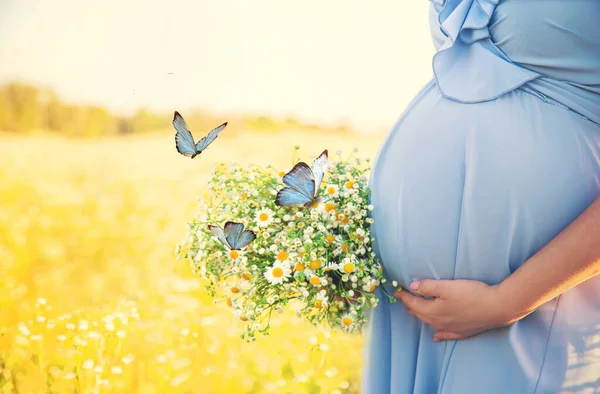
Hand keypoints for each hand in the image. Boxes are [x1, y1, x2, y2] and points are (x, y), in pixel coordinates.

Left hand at [394, 279, 523, 340]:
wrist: (497, 307)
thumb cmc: (471, 294)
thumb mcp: (447, 286)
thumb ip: (428, 287)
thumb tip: (412, 287)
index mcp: (433, 311)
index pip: (414, 303)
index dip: (405, 296)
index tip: (397, 290)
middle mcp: (440, 322)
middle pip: (421, 314)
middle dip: (411, 306)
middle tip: (405, 299)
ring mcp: (452, 329)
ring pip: (431, 323)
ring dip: (422, 317)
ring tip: (414, 313)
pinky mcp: (463, 331)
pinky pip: (446, 334)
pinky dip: (439, 334)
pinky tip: (435, 336)